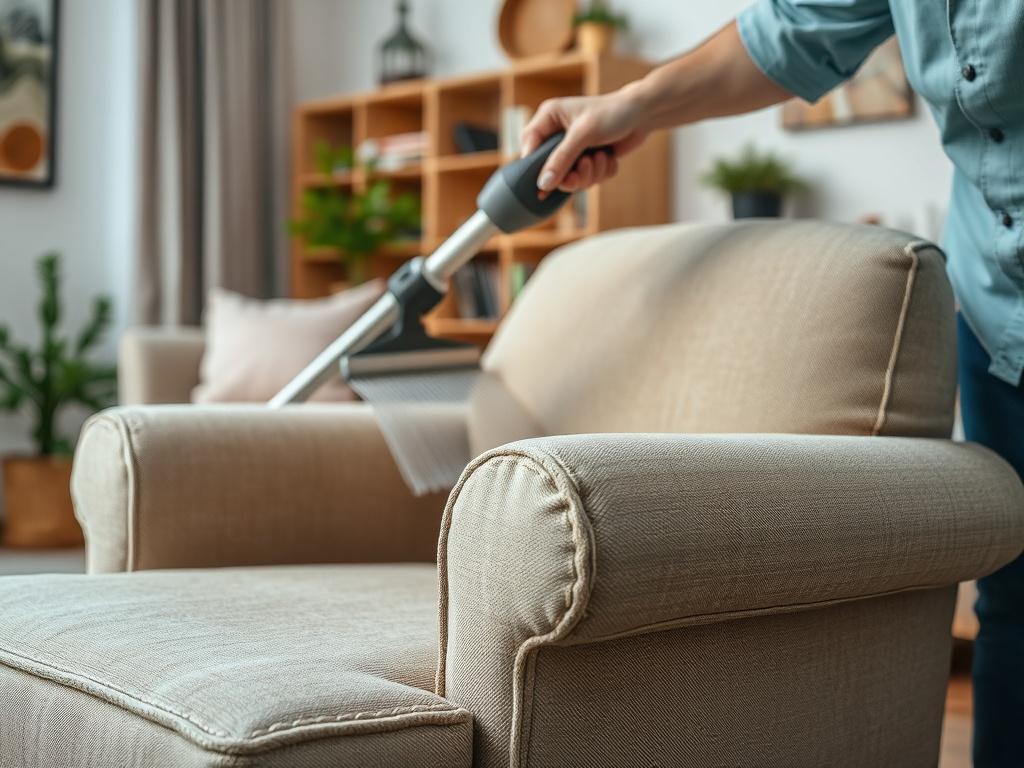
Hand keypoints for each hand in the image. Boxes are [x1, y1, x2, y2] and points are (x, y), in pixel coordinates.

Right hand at [520, 88, 648, 193]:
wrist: (643, 114)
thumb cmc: (612, 113)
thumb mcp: (583, 134)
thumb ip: (561, 160)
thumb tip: (543, 184)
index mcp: (549, 119)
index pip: (529, 147)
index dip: (535, 166)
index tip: (543, 184)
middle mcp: (558, 135)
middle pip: (550, 170)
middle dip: (572, 174)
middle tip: (585, 167)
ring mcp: (574, 150)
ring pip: (572, 179)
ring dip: (590, 174)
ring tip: (601, 156)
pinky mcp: (589, 160)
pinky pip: (589, 179)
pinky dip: (601, 172)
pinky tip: (609, 157)